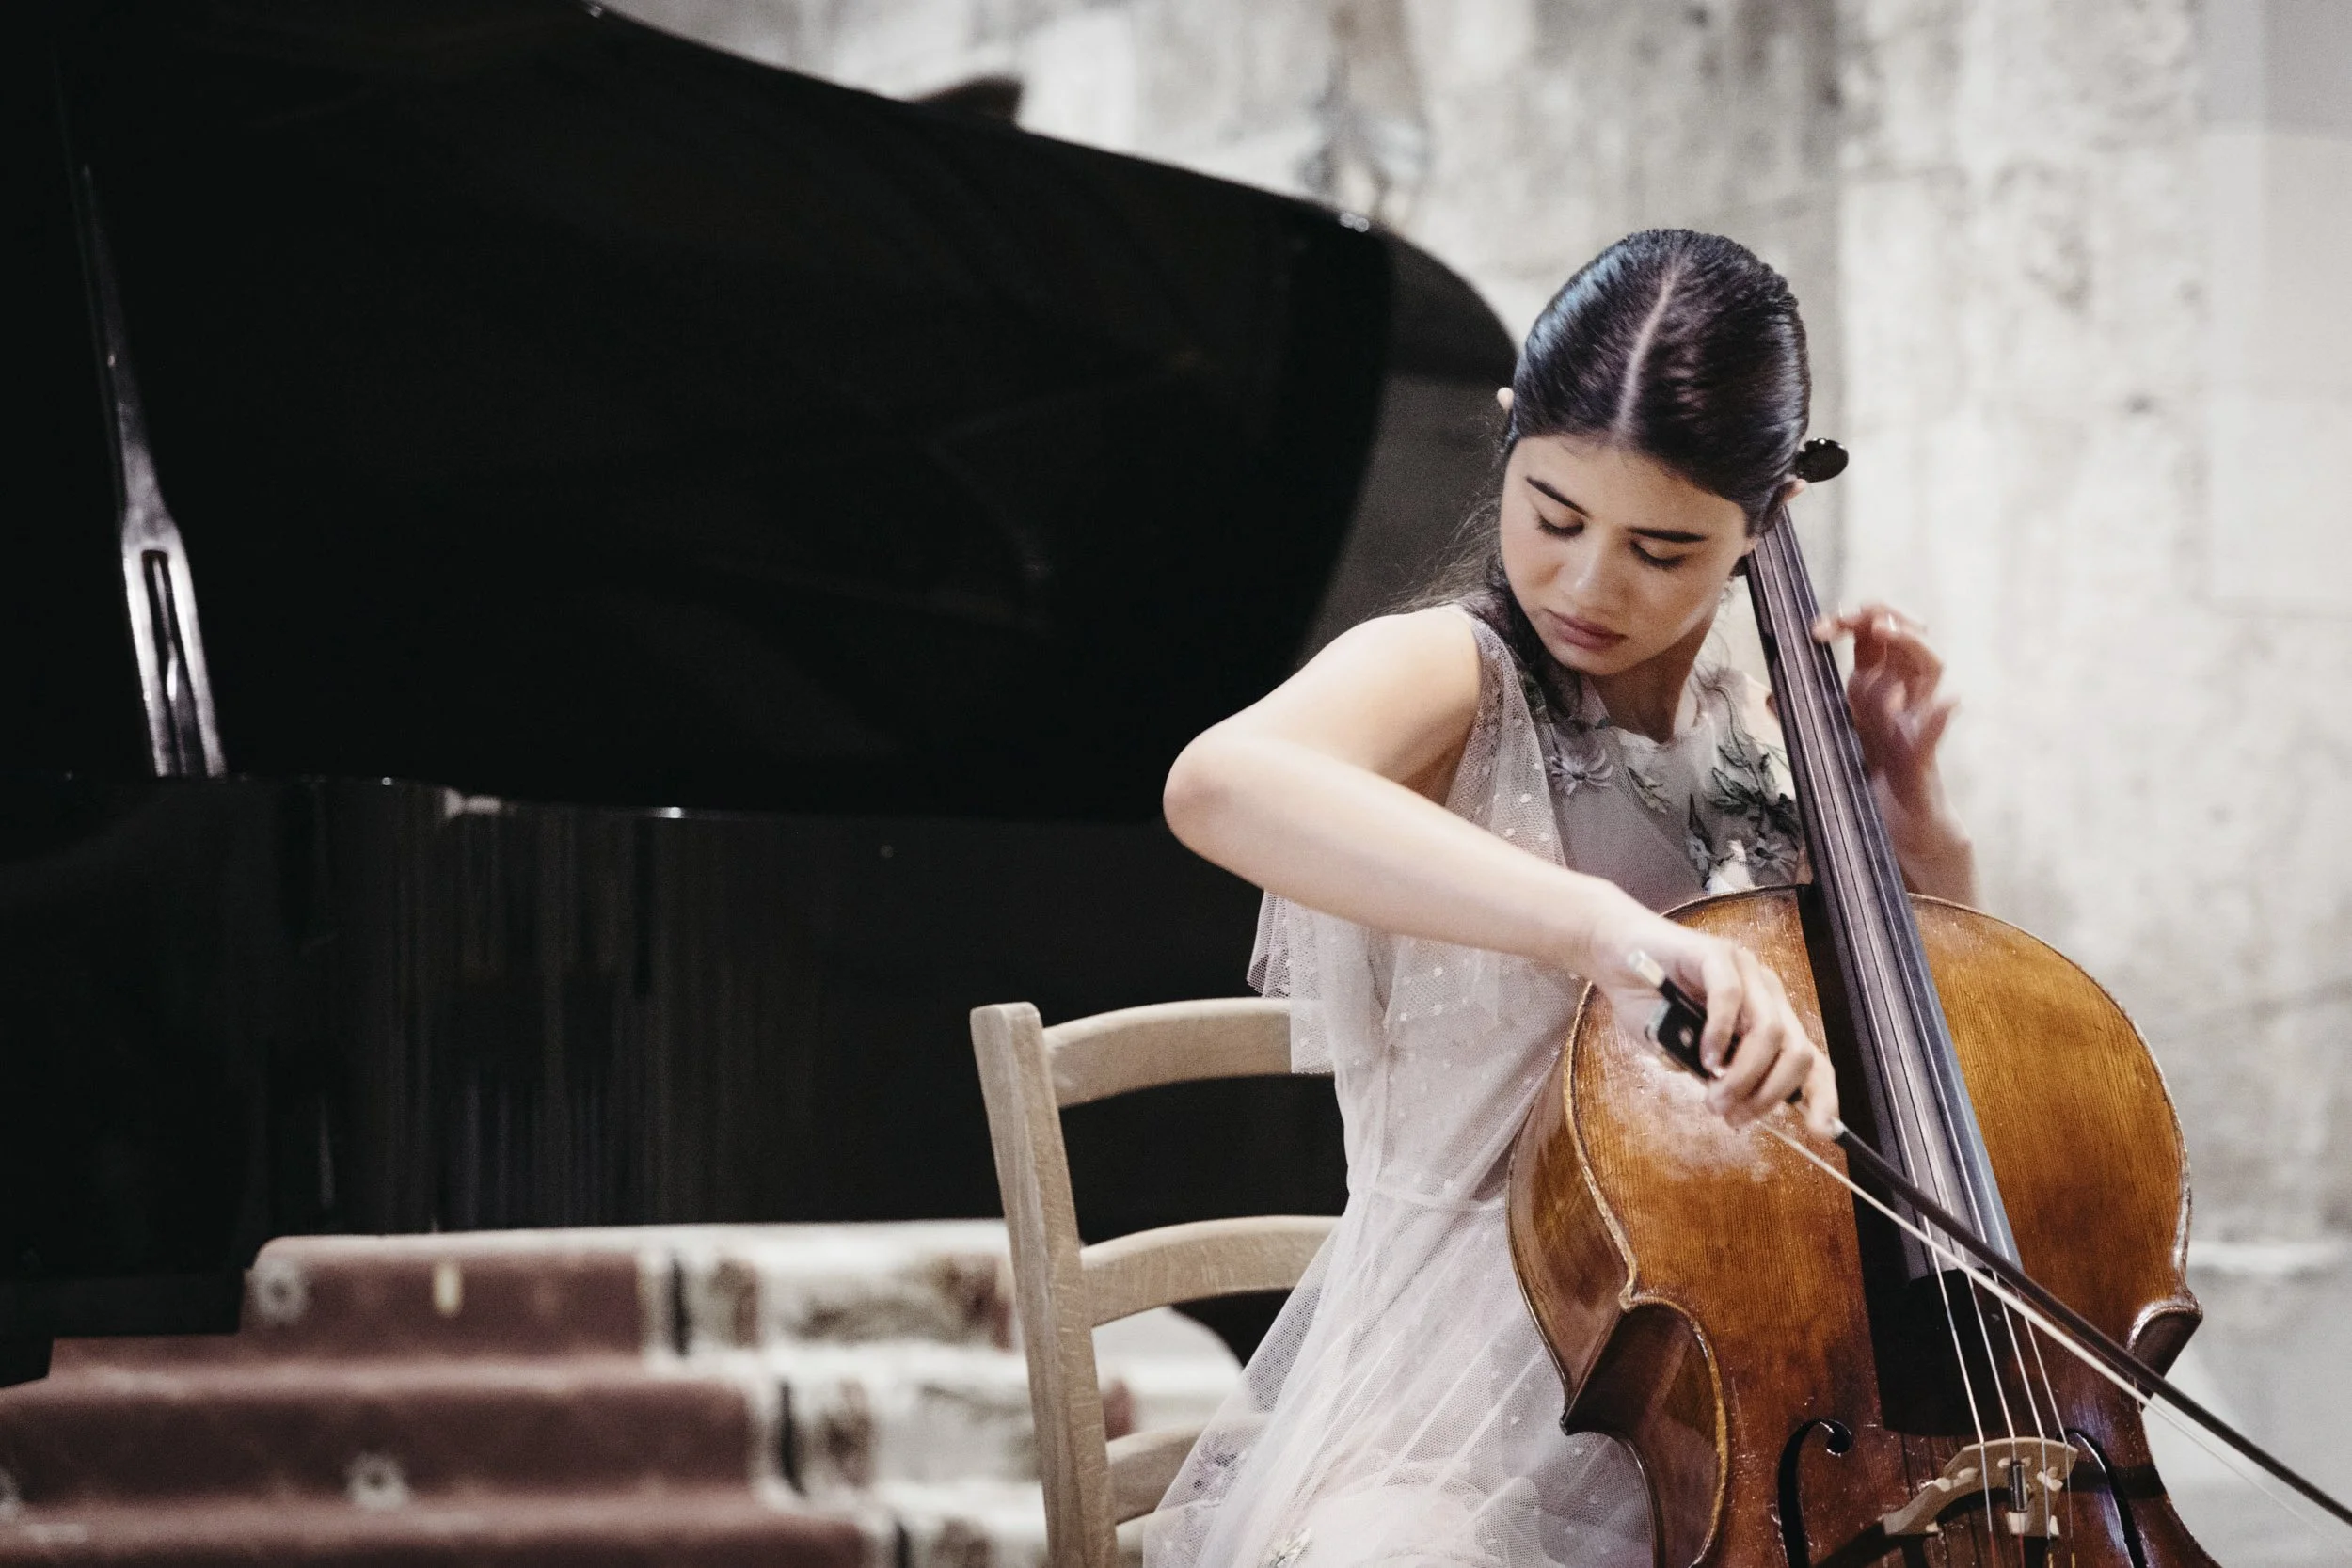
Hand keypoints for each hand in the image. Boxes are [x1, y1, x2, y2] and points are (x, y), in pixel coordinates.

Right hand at [1586, 904, 1839, 1138]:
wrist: (1611, 952)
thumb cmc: (1649, 1000)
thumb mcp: (1686, 1052)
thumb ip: (1712, 1073)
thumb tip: (1734, 1106)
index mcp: (1769, 1018)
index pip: (1812, 1060)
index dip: (1822, 1097)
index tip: (1819, 1132)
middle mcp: (1767, 994)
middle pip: (1799, 1053)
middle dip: (1769, 1095)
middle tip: (1730, 1116)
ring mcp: (1745, 971)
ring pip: (1770, 1032)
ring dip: (1743, 1075)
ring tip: (1713, 1095)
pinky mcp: (1716, 954)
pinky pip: (1730, 999)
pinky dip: (1719, 1035)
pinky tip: (1703, 1056)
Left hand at [1813, 604, 1976, 901]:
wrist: (1888, 833)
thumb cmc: (1860, 783)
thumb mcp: (1826, 742)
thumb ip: (1803, 716)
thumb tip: (1769, 696)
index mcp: (1873, 689)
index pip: (1870, 637)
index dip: (1849, 621)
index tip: (1816, 628)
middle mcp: (1898, 696)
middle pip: (1904, 638)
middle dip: (1879, 617)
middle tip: (1850, 618)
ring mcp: (1914, 723)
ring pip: (1930, 669)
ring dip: (1910, 644)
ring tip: (1886, 631)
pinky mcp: (1921, 759)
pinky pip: (1934, 734)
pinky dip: (1939, 717)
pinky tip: (1945, 703)